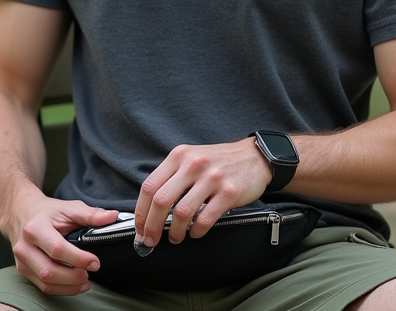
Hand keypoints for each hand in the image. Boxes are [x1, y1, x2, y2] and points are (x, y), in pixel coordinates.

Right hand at [8, 194, 119, 295]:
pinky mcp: (23, 270)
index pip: (57, 249)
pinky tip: (74, 285)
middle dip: (73, 277)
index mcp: (36, 229)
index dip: (79, 259)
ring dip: (69, 287)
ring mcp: (22, 261)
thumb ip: (91, 214)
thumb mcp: (69, 208)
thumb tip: (112, 217)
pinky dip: (61, 289)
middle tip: (89, 274)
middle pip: (49, 271)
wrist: (21, 213)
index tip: (95, 262)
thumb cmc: (47, 212)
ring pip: (45, 282)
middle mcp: (25, 247)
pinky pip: (42, 287)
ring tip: (85, 281)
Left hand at [134, 137, 271, 248]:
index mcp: (179, 156)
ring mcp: (211, 178)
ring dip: (174, 232)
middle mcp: (193, 165)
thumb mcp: (191, 158)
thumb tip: (150, 207)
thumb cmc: (220, 161)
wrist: (254, 156)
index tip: (140, 227)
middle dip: (152, 226)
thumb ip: (172, 176)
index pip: (149, 186)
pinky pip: (205, 219)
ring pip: (181, 212)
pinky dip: (196, 231)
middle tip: (151, 239)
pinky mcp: (228, 192)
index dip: (141, 212)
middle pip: (161, 201)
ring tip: (176, 237)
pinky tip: (195, 232)